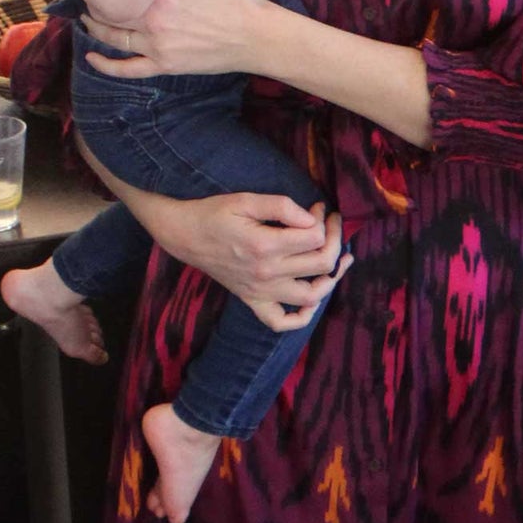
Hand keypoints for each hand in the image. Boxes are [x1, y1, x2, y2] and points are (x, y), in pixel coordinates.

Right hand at [80, 167, 348, 328]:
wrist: (184, 235)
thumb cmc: (214, 213)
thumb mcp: (246, 200)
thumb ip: (282, 206)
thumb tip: (313, 218)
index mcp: (265, 245)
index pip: (316, 238)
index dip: (324, 221)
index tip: (318, 208)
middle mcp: (266, 273)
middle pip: (321, 264)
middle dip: (336, 240)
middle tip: (333, 225)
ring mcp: (260, 291)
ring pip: (311, 296)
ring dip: (331, 280)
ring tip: (338, 261)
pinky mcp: (253, 300)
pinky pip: (281, 322)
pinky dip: (302, 316)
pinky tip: (312, 300)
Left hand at [82, 0, 277, 81]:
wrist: (257, 36)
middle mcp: (153, 22)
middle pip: (111, 12)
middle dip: (95, 3)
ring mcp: (158, 47)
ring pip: (114, 39)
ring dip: (96, 28)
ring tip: (87, 17)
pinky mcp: (166, 65)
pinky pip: (129, 69)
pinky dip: (107, 65)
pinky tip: (92, 57)